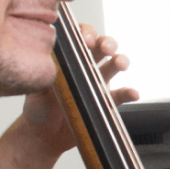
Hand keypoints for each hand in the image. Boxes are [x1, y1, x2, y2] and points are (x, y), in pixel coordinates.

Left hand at [21, 23, 137, 156]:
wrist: (44, 135)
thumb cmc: (38, 107)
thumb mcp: (36, 85)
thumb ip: (45, 71)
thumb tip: (49, 55)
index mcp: (69, 58)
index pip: (81, 36)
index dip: (86, 33)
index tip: (85, 40)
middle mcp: (85, 67)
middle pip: (103, 46)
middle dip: (107, 43)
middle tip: (105, 48)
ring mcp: (97, 84)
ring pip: (114, 66)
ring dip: (121, 60)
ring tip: (120, 63)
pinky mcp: (105, 103)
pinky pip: (120, 95)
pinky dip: (129, 93)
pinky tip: (133, 93)